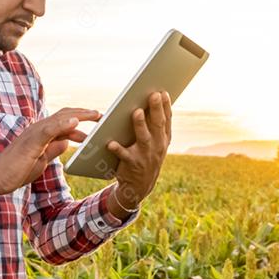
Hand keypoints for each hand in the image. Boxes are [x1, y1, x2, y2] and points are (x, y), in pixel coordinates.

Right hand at [0, 107, 100, 195]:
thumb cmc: (15, 171)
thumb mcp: (41, 160)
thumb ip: (53, 150)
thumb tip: (67, 142)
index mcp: (41, 134)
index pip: (63, 122)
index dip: (81, 120)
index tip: (97, 123)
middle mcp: (37, 129)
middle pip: (64, 115)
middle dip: (84, 114)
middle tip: (102, 116)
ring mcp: (33, 133)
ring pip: (59, 118)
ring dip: (79, 115)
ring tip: (96, 114)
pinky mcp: (31, 141)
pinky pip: (49, 130)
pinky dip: (63, 124)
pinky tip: (76, 122)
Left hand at [107, 90, 171, 210]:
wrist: (140, 186)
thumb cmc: (146, 156)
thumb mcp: (156, 142)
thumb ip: (155, 124)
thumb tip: (154, 99)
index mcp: (163, 138)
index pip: (166, 119)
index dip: (166, 106)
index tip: (163, 92)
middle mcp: (157, 146)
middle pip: (157, 125)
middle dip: (156, 109)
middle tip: (153, 95)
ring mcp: (145, 155)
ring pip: (143, 138)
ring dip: (140, 125)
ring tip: (137, 112)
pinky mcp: (131, 164)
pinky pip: (124, 155)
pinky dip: (117, 148)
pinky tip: (111, 142)